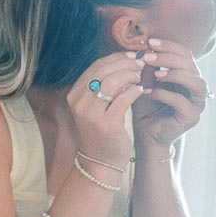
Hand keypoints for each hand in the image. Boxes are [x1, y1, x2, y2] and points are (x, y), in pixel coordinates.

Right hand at [68, 51, 147, 165]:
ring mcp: (91, 113)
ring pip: (112, 82)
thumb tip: (123, 61)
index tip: (130, 56)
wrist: (100, 160)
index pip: (95, 67)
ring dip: (130, 76)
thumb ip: (102, 85)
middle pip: (103, 71)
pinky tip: (142, 91)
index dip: (115, 58)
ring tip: (140, 77)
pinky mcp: (106, 124)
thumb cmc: (101, 130)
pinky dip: (135, 91)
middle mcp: (79, 102)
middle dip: (125, 64)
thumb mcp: (95, 106)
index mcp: (74, 94)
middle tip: (140, 63)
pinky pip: (124, 98)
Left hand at [131, 38, 210, 158]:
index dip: (169, 46)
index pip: (185, 54)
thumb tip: (147, 48)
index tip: (150, 42)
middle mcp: (195, 88)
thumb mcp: (145, 82)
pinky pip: (182, 102)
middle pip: (192, 65)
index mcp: (187, 76)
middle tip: (148, 57)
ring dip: (175, 75)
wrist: (144, 133)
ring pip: (197, 83)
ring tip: (155, 74)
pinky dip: (165, 94)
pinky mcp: (191, 117)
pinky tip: (149, 93)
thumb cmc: (145, 106)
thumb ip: (149, 67)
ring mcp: (196, 103)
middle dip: (169, 58)